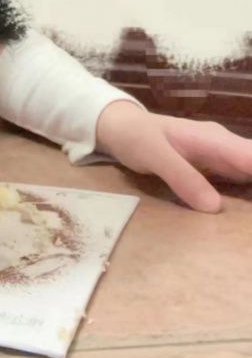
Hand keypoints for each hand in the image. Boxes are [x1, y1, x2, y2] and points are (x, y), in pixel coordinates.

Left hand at [95, 100, 251, 212]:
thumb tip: (214, 208)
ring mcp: (222, 158)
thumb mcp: (153, 154)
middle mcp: (225, 148)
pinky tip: (246, 216)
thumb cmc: (135, 136)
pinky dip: (251, 196)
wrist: (119, 126)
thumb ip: (181, 176)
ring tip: (251, 230)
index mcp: (215, 141)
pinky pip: (243, 182)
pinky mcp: (215, 169)